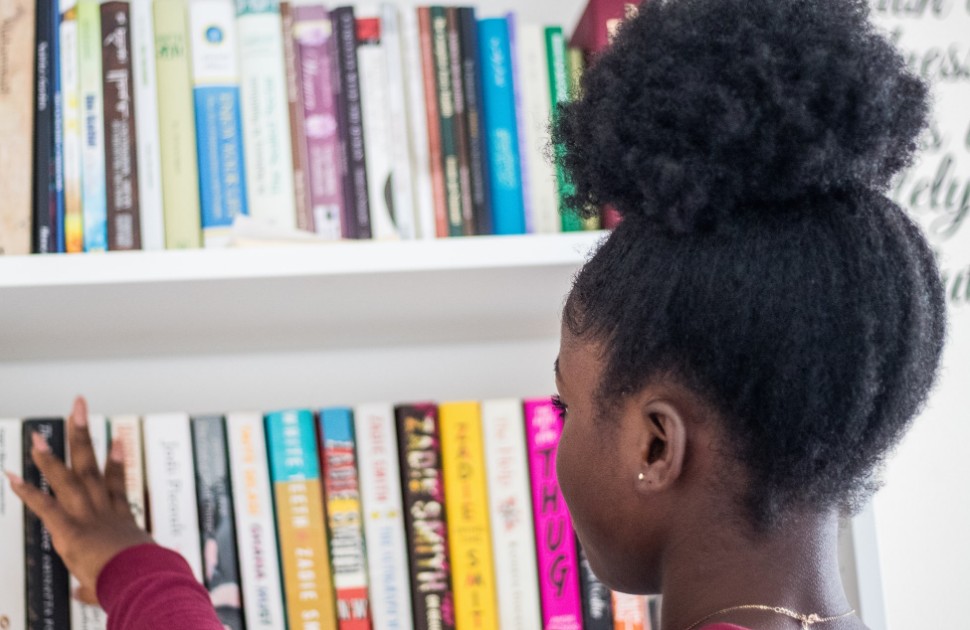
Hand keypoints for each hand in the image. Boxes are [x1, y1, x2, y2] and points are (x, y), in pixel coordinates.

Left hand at [5, 397, 153, 604]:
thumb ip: (94, 586)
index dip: (116, 460)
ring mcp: (88, 517)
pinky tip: (12, 477)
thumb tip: (83, 594)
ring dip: (50, 456)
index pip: (116, 484)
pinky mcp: (71, 530)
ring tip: (37, 435)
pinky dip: (28, 492)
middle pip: (92, 466)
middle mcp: (104, 511)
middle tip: (78, 407)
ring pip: (68, 479)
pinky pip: (46, 507)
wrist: (143, 579)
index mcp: (121, 521)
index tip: (116, 439)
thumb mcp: (119, 580)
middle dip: (83, 436)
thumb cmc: (140, 580)